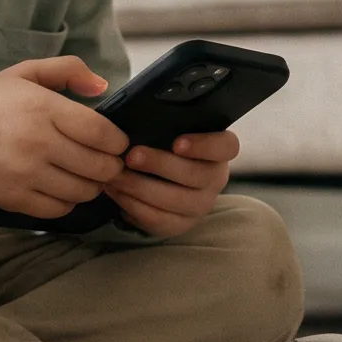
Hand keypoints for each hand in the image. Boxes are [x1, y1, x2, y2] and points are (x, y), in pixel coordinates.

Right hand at [0, 57, 129, 221]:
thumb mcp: (26, 73)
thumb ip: (68, 69)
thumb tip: (103, 86)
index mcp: (43, 109)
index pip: (100, 133)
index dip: (118, 141)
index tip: (118, 142)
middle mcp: (37, 144)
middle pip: (98, 166)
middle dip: (112, 166)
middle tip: (108, 161)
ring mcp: (26, 175)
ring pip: (83, 191)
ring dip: (94, 185)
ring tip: (88, 175)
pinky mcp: (16, 199)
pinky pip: (60, 208)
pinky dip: (70, 200)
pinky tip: (66, 187)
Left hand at [102, 130, 240, 239]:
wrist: (160, 178)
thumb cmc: (164, 145)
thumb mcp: (169, 131)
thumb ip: (163, 124)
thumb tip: (138, 116)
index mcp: (219, 151)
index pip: (226, 146)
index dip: (204, 145)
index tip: (177, 143)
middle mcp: (215, 179)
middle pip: (196, 175)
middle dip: (160, 165)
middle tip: (131, 156)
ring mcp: (201, 204)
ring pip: (175, 201)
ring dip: (140, 188)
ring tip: (115, 175)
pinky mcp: (182, 224)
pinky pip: (160, 220)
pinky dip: (134, 207)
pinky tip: (117, 193)